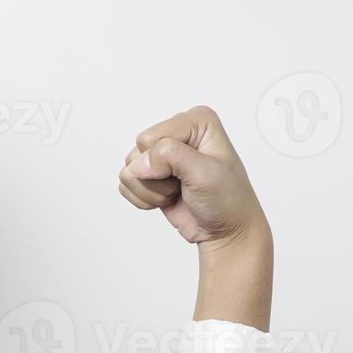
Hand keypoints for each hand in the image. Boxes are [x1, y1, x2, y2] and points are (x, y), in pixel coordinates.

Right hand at [118, 105, 266, 249]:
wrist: (225, 230)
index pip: (150, 138)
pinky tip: (168, 199)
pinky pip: (126, 185)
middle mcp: (177, 133)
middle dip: (157, 177)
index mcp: (196, 121)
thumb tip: (138, 163)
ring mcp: (162, 155)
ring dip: (152, 191)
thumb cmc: (226, 200)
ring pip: (129, 170)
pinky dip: (145, 199)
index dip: (164, 162)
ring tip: (177, 192)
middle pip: (138, 153)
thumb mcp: (205, 173)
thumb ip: (170, 157)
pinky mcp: (150, 175)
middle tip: (184, 184)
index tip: (190, 174)